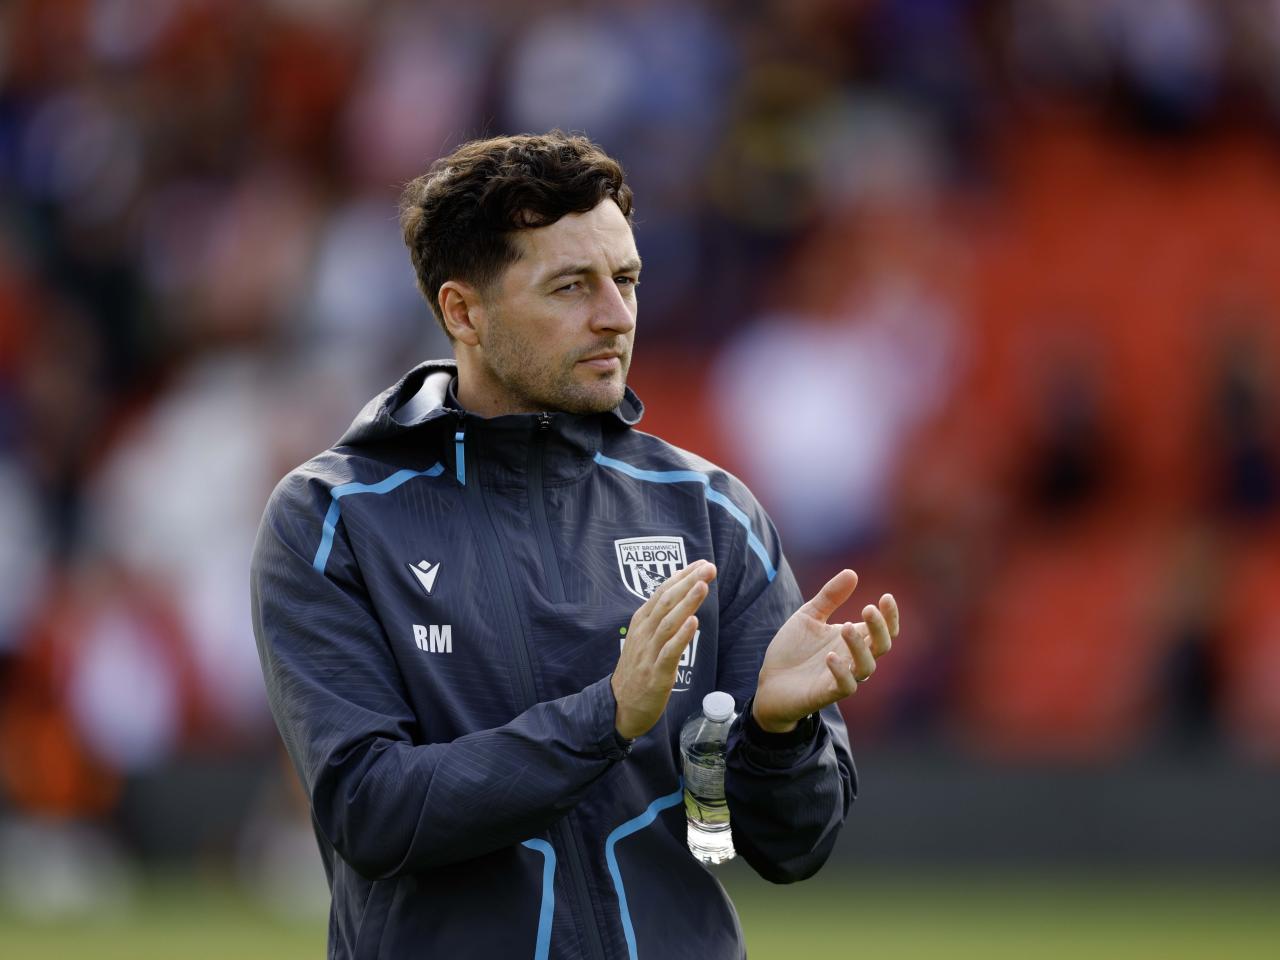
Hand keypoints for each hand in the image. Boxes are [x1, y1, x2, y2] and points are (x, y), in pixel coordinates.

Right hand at [611, 560, 717, 738]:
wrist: (619, 708)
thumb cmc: (637, 671)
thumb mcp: (644, 639)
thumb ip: (659, 619)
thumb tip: (679, 596)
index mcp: (641, 623)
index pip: (662, 593)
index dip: (682, 577)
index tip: (701, 563)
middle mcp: (644, 633)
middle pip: (666, 602)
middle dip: (688, 582)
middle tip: (708, 567)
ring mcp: (649, 653)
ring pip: (669, 622)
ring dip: (687, 602)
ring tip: (703, 586)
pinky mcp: (656, 674)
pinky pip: (669, 652)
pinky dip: (681, 636)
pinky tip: (693, 622)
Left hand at [752, 569, 897, 733]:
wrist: (769, 681)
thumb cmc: (793, 649)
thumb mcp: (809, 616)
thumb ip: (830, 597)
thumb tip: (852, 572)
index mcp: (853, 639)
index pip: (883, 629)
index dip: (890, 615)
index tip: (886, 597)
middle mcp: (853, 658)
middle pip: (882, 645)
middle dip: (880, 627)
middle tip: (868, 608)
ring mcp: (843, 676)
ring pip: (867, 666)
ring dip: (859, 647)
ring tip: (846, 627)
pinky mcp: (827, 693)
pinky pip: (846, 686)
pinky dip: (842, 671)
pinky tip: (831, 656)